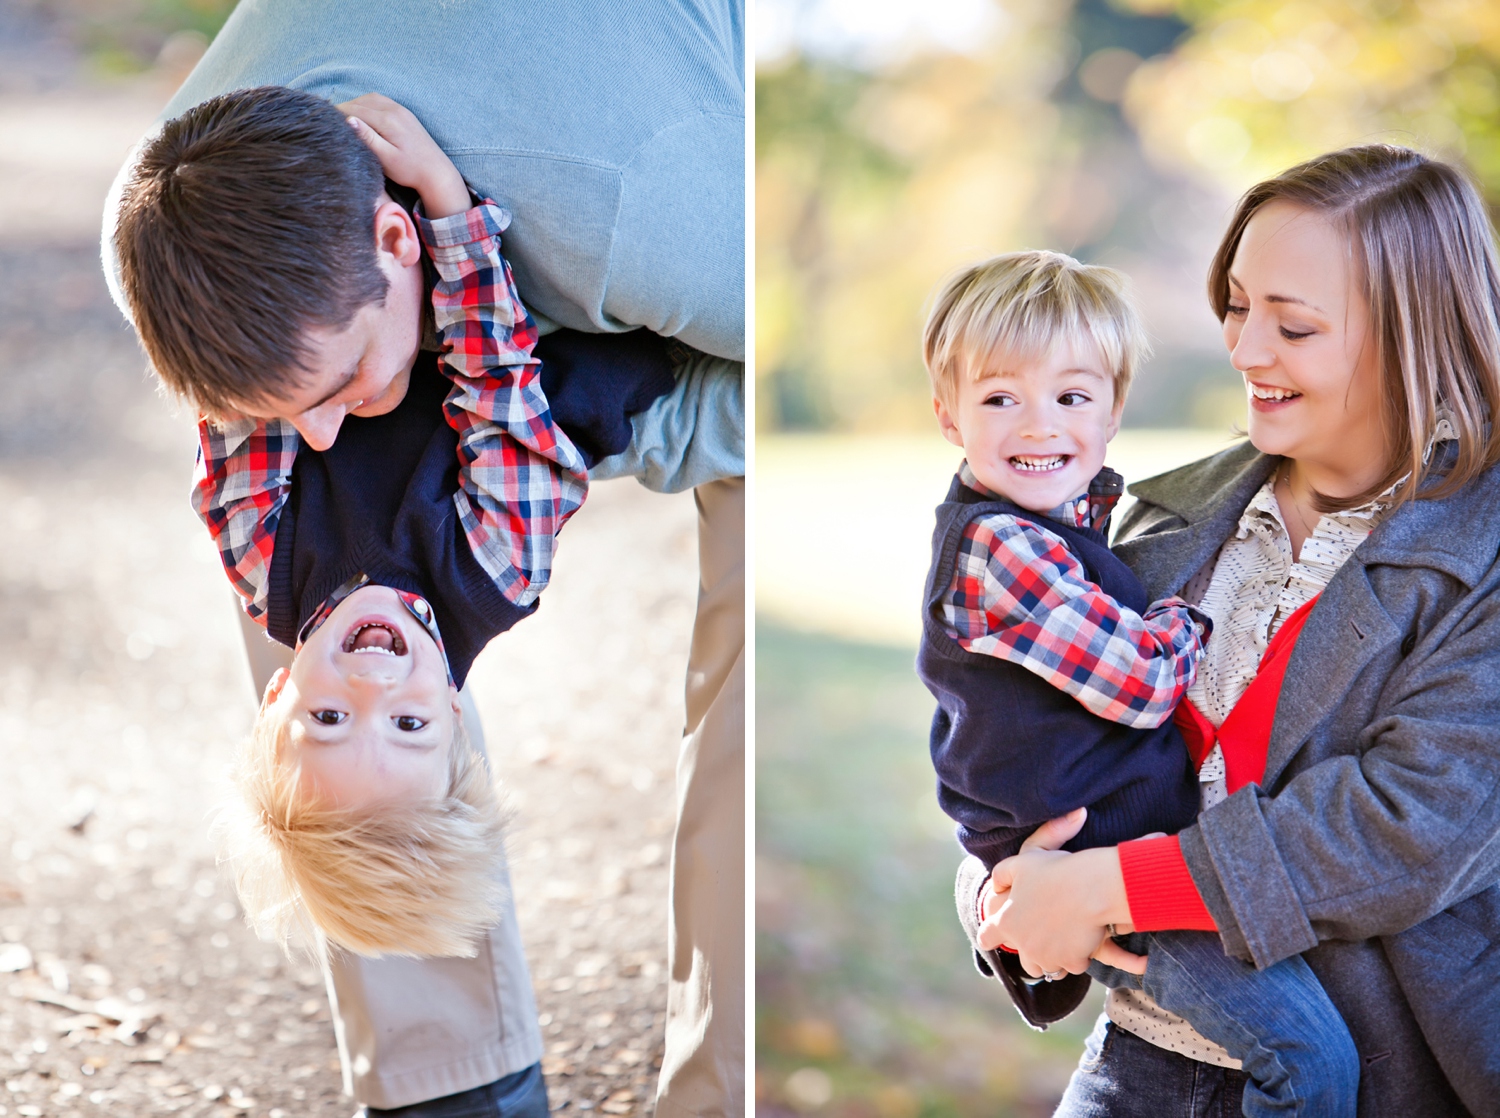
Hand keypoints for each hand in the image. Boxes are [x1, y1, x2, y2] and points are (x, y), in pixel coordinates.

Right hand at [337, 93, 470, 218]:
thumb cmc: (410, 170)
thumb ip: (368, 138)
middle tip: (328, 121)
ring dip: (354, 105)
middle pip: (360, 102)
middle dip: (343, 109)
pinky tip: (360, 116)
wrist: (436, 172)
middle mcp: (394, 109)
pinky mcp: (404, 113)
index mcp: (388, 120)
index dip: (336, 114)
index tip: (323, 122)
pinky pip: (379, 101)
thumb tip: (348, 120)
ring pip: (369, 99)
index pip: (354, 109)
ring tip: (342, 119)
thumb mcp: (386, 158)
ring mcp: (400, 109)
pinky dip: (366, 105)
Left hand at [977, 808, 1145, 976]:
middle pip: (1026, 963)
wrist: (1091, 886)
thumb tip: (997, 886)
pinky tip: (1083, 940)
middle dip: (1033, 954)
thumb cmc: (1054, 871)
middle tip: (1045, 939)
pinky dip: (1078, 957)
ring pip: (1050, 968)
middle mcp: (1024, 945)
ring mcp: (1048, 956)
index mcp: (1006, 922)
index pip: (986, 938)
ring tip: (1065, 939)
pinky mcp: (1071, 962)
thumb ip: (1002, 875)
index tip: (992, 938)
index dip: (989, 937)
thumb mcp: (1020, 864)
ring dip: (1055, 958)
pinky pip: (1073, 965)